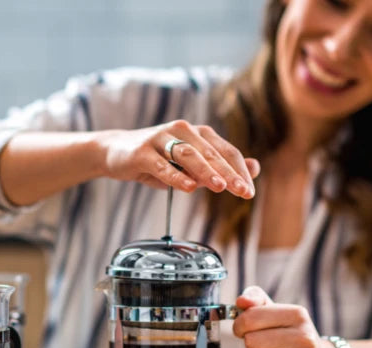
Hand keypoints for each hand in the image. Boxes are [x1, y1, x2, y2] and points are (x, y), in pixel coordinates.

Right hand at [100, 120, 258, 197]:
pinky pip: (162, 165)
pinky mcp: (143, 151)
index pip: (226, 151)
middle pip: (210, 153)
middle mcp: (183, 130)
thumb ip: (219, 167)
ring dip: (206, 171)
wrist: (117, 152)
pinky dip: (176, 176)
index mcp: (198, 133)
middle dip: (228, 174)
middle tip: (242, 192)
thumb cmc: (158, 160)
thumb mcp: (190, 165)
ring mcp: (161, 138)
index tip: (249, 192)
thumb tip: (254, 168)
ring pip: (188, 155)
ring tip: (220, 187)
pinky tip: (188, 187)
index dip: (240, 171)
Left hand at [233, 286, 342, 347]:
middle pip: (251, 341)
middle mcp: (305, 339)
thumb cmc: (290, 335)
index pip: (251, 318)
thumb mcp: (277, 312)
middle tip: (262, 345)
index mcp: (298, 315)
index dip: (240, 325)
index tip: (243, 329)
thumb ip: (256, 299)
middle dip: (250, 344)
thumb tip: (241, 301)